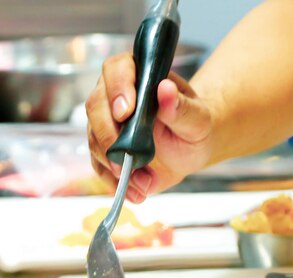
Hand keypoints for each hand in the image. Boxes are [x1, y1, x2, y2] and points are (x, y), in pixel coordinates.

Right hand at [85, 53, 213, 202]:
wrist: (191, 148)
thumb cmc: (195, 126)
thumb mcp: (198, 119)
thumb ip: (182, 107)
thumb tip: (166, 90)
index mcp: (139, 76)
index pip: (117, 69)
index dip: (117, 89)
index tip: (126, 113)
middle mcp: (115, 94)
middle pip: (96, 107)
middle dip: (110, 138)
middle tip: (128, 159)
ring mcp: (106, 122)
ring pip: (94, 139)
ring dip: (115, 165)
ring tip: (144, 182)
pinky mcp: (105, 149)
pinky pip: (100, 165)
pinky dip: (115, 182)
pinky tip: (136, 192)